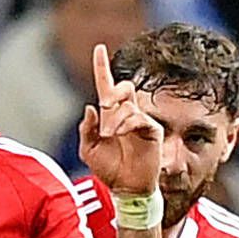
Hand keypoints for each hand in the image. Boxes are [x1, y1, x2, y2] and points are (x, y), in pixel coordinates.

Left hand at [78, 44, 163, 198]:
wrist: (126, 188)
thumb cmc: (109, 169)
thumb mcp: (89, 150)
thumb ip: (86, 129)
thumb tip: (90, 107)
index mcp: (110, 115)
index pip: (107, 86)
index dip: (102, 67)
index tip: (99, 48)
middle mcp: (126, 114)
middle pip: (123, 87)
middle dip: (113, 91)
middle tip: (105, 104)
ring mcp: (141, 121)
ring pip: (129, 104)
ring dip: (116, 117)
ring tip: (109, 134)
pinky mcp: (152, 131)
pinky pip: (140, 118)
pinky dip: (127, 123)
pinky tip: (120, 133)